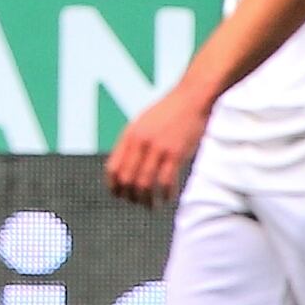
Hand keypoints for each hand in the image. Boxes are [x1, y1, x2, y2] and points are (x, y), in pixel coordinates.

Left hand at [104, 84, 212, 207]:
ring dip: (147, 200)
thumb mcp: (142, 123)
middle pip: (127, 179)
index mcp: (129, 136)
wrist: (192, 98)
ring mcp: (157, 148)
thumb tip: (125, 166)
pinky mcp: (176, 153)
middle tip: (138, 203)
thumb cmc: (169, 111)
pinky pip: (166, 181)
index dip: (114, 186)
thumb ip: (133, 142)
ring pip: (145, 184)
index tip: (120, 195)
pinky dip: (165, 194)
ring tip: (152, 206)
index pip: (113, 168)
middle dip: (131, 196)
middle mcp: (140, 142)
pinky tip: (168, 198)